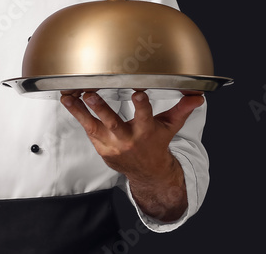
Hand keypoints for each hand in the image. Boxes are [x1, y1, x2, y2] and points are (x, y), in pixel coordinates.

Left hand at [60, 90, 202, 182]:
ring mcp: (111, 144)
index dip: (142, 106)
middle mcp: (127, 138)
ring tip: (68, 97)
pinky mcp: (100, 146)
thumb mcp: (169, 127)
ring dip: (80, 111)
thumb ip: (181, 110)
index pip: (145, 117)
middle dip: (101, 109)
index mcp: (146, 132)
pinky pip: (87, 128)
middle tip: (91, 95)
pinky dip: (77, 115)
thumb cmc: (156, 144)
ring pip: (94, 126)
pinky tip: (68, 100)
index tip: (138, 93)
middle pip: (113, 122)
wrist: (147, 172)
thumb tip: (197, 96)